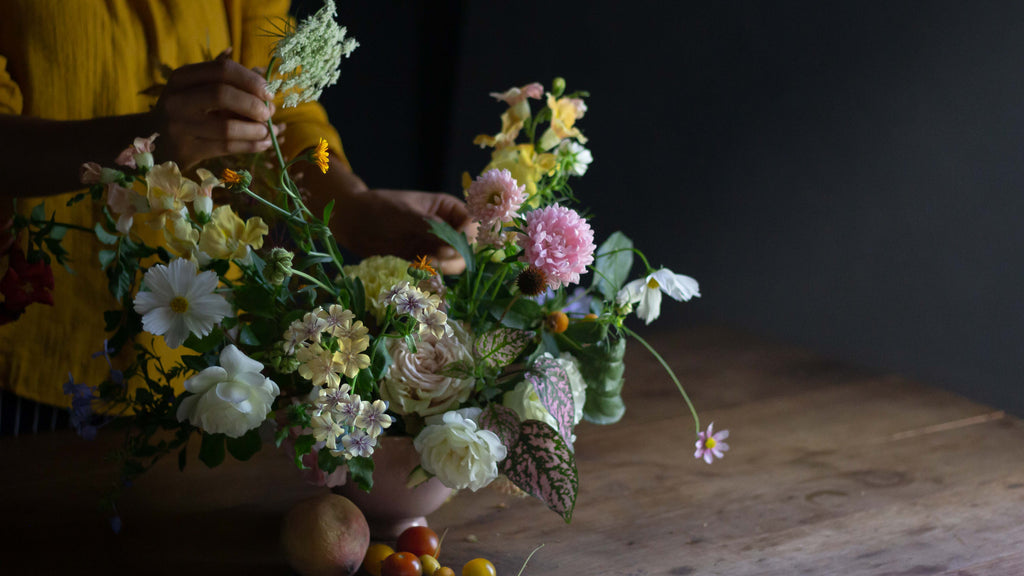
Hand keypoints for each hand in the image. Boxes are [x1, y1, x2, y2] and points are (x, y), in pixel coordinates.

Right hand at [152, 49, 283, 168]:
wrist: (156, 141)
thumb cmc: (188, 110)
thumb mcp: (198, 88)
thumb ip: (229, 81)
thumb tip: (266, 79)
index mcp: (182, 77)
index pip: (222, 70)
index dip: (251, 80)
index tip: (269, 92)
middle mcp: (177, 99)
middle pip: (223, 95)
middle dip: (253, 104)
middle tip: (269, 113)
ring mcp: (179, 126)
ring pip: (226, 127)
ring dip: (255, 130)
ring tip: (267, 131)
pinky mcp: (187, 150)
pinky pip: (226, 148)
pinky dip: (250, 146)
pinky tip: (263, 144)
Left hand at [335, 188, 471, 273]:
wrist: (352, 222)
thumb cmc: (378, 208)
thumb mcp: (404, 213)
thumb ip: (429, 228)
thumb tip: (450, 247)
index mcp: (446, 209)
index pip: (470, 223)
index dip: (466, 236)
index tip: (451, 245)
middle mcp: (445, 229)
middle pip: (465, 247)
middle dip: (454, 256)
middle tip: (436, 261)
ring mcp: (434, 247)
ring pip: (452, 263)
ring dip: (442, 268)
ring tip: (422, 265)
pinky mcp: (421, 262)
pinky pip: (433, 272)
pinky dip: (428, 275)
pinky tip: (414, 271)